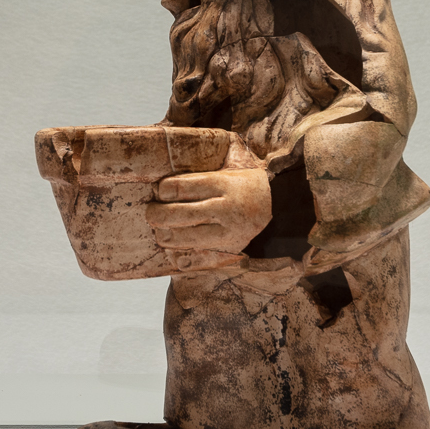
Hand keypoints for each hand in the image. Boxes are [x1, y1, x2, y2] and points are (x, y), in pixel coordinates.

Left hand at [146, 167, 270, 257]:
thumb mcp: (224, 173)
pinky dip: (181, 254)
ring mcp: (227, 231)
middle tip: (150, 212)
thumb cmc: (244, 185)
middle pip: (179, 214)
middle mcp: (224, 208)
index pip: (181, 187)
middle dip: (157, 214)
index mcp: (222, 184)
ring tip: (159, 231)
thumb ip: (194, 180)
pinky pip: (199, 255)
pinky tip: (172, 249)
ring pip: (185, 237)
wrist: (279, 205)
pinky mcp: (229, 248)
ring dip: (165, 235)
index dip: (163, 190)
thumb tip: (160, 189)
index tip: (158, 191)